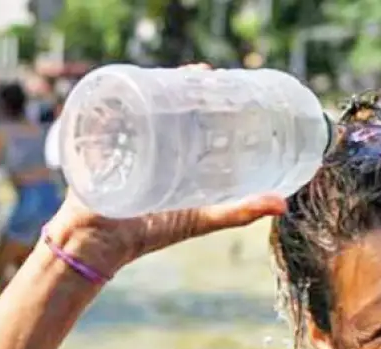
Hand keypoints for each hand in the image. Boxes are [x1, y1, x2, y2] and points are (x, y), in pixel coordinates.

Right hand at [42, 63, 287, 278]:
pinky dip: (121, 92)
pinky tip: (139, 81)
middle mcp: (149, 139)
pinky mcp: (97, 138)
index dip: (206, 95)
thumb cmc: (151, 232)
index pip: (190, 113)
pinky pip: (107, 107)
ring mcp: (122, 136)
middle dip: (186, 82)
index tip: (226, 79)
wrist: (100, 243)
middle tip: (208, 73)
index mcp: (173, 151)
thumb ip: (240, 212)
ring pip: (142, 99)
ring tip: (184, 74)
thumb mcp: (202, 219)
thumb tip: (283, 205)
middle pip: (167, 100)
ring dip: (160, 82)